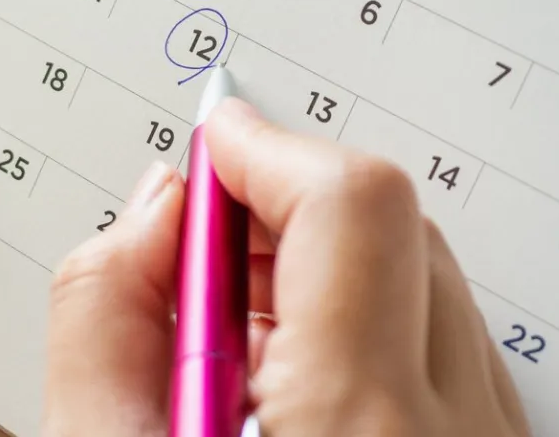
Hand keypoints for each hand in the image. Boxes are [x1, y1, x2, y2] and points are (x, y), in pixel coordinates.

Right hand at [42, 98, 529, 435]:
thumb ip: (103, 320)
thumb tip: (156, 209)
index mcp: (357, 426)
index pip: (350, 206)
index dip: (267, 153)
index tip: (215, 149)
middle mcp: (455, 433)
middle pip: (396, 230)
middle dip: (287, 214)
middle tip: (204, 259)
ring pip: (427, 284)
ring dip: (325, 275)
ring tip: (239, 347)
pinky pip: (446, 347)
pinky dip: (366, 331)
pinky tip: (293, 384)